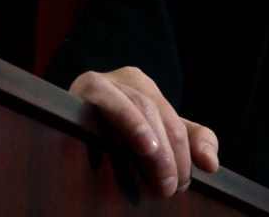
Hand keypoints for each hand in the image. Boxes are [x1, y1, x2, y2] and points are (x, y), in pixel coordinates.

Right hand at [69, 66, 219, 196]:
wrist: (57, 126)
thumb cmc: (108, 136)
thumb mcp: (154, 138)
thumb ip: (189, 143)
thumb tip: (211, 164)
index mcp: (145, 87)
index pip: (177, 123)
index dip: (186, 155)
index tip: (184, 184)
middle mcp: (127, 79)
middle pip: (159, 116)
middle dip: (169, 155)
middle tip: (169, 188)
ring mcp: (104, 82)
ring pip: (139, 107)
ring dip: (153, 143)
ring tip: (158, 173)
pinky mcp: (82, 89)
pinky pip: (109, 101)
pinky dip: (130, 121)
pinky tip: (140, 144)